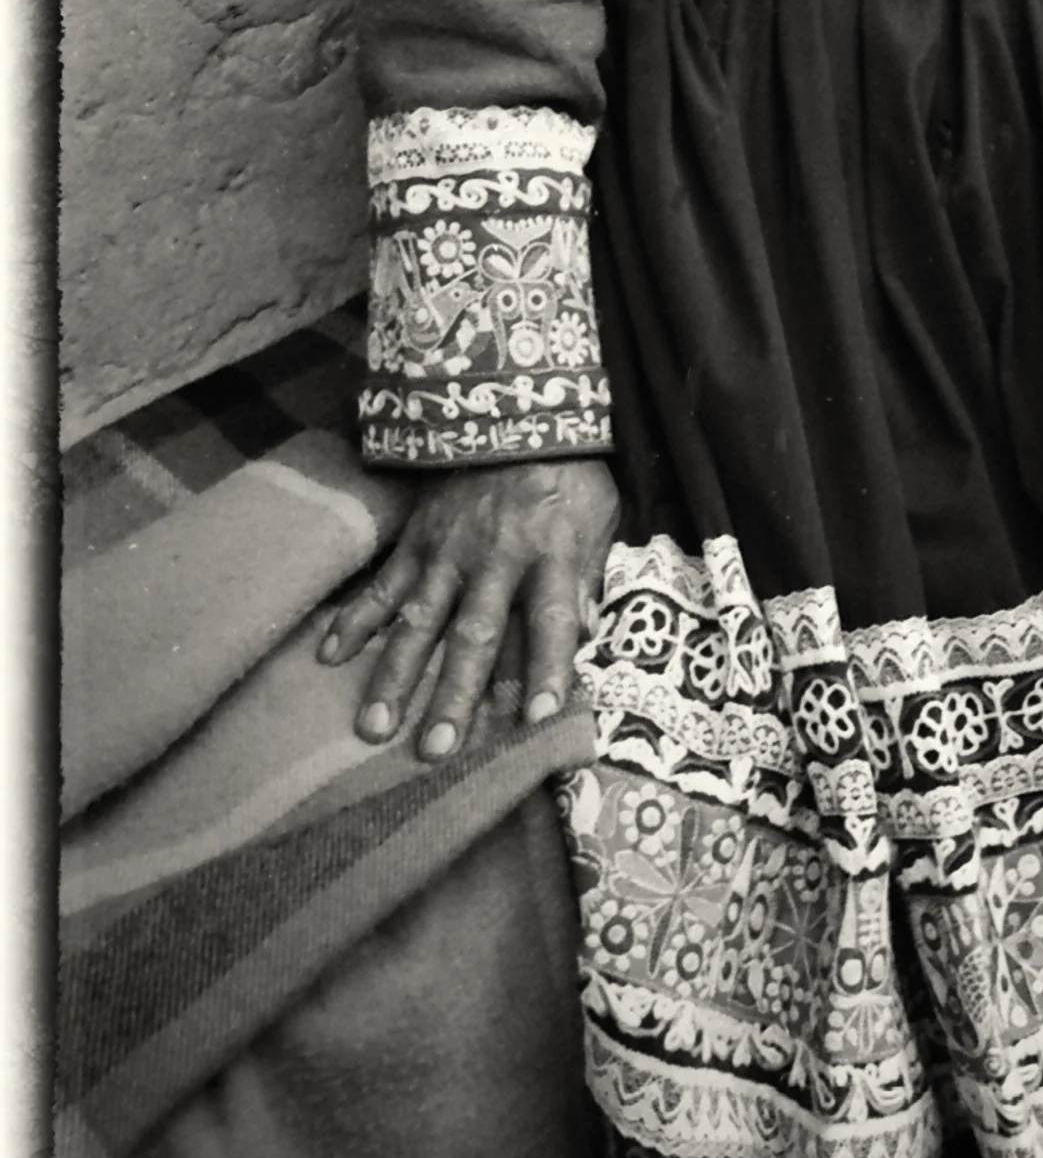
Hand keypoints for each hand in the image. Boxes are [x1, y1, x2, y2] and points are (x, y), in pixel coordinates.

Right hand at [320, 454, 619, 760]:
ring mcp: (449, 551)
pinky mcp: (417, 539)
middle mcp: (496, 559)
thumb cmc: (567, 474)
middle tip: (436, 749)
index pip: (552, 622)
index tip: (540, 719)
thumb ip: (590, 578)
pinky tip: (328, 655)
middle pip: (475, 634)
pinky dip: (354, 619)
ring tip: (373, 727)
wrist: (514, 408)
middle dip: (454, 693)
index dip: (547, 670)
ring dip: (396, 675)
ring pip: (419, 620)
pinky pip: (382, 584)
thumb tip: (589, 638)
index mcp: (551, 555)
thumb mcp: (599, 517)